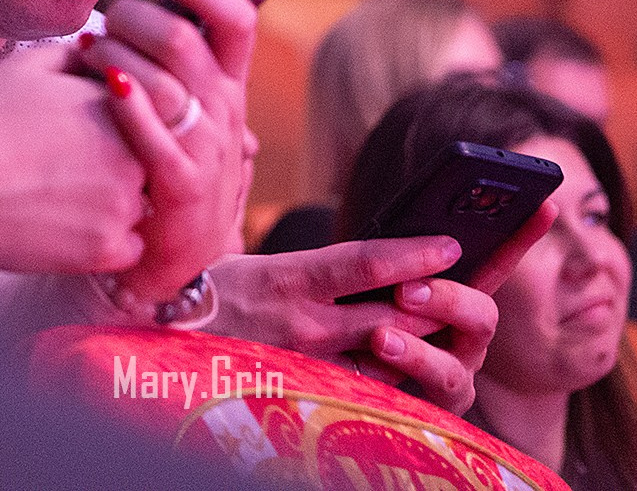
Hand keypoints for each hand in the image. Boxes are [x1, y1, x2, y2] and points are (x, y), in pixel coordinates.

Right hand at [0, 45, 146, 289]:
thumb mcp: (28, 66)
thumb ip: (79, 55)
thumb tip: (108, 52)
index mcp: (121, 102)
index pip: (150, 112)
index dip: (119, 124)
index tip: (85, 136)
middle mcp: (133, 150)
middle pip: (152, 159)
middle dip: (122, 164)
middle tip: (74, 169)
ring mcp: (122, 203)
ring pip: (144, 205)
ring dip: (117, 204)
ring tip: (65, 198)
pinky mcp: (106, 248)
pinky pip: (130, 247)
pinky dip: (107, 242)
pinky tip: (68, 227)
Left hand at [79, 0, 255, 310]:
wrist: (173, 252)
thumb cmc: (163, 159)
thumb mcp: (180, 99)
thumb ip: (177, 42)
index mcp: (227, 84)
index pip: (235, 15)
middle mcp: (225, 111)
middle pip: (187, 40)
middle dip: (134, 17)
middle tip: (104, 23)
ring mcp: (208, 150)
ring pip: (170, 80)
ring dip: (118, 56)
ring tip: (88, 55)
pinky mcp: (182, 188)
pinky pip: (159, 138)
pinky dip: (130, 106)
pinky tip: (104, 88)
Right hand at [208, 236, 498, 413]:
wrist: (166, 343)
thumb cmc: (220, 295)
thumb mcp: (264, 265)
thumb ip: (324, 267)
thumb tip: (390, 261)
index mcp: (289, 278)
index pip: (363, 263)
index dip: (413, 254)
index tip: (451, 242)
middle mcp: (303, 325)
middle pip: (391, 315)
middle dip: (440, 301)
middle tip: (470, 284)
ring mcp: (309, 366)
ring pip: (388, 355)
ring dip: (427, 340)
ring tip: (454, 323)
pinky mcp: (311, 394)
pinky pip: (368, 386)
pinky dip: (399, 373)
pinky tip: (424, 367)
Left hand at [357, 201, 556, 410]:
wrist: (317, 367)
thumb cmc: (347, 309)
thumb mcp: (369, 278)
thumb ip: (393, 260)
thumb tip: (427, 242)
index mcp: (454, 296)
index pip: (493, 264)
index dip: (521, 237)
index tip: (545, 206)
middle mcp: (463, 337)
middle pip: (482, 317)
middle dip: (450, 301)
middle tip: (406, 290)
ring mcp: (451, 376)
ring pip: (453, 368)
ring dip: (418, 351)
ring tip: (381, 337)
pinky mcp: (428, 412)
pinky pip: (424, 404)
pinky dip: (402, 382)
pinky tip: (375, 364)